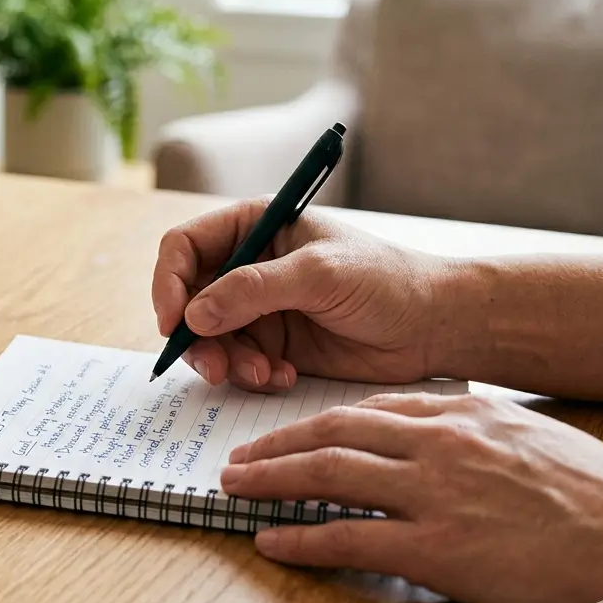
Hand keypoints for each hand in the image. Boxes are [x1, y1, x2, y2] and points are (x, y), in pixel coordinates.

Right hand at [152, 198, 446, 391]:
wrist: (433, 327)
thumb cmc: (387, 281)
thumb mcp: (318, 274)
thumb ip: (253, 290)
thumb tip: (194, 314)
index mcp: (254, 227)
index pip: (184, 247)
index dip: (169, 283)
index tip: (174, 321)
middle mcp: (248, 265)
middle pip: (187, 299)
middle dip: (197, 336)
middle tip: (215, 366)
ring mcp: (258, 308)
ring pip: (208, 338)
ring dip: (226, 362)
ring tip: (262, 374)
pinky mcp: (272, 345)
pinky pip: (236, 364)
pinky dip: (250, 376)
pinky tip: (283, 376)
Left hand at [220, 393, 602, 602]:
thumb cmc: (596, 496)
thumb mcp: (527, 436)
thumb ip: (471, 429)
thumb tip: (429, 429)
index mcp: (462, 413)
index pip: (367, 408)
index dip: (314, 421)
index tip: (284, 432)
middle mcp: (440, 444)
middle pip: (334, 433)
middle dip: (276, 444)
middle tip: (238, 457)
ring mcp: (436, 494)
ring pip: (329, 475)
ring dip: (271, 480)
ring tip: (235, 487)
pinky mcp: (438, 549)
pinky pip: (349, 537)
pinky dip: (300, 538)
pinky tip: (270, 541)